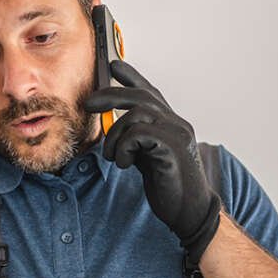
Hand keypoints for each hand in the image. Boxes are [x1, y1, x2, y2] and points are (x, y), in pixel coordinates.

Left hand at [83, 59, 220, 263]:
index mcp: (170, 124)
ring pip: (135, 115)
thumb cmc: (169, 186)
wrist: (189, 211)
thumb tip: (114, 128)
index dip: (132, 77)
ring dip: (115, 137)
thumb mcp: (147, 158)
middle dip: (110, 96)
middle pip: (139, 96)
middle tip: (88, 104)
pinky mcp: (173, 147)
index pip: (150, 92)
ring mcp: (177, 133)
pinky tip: (125, 164)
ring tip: (114, 157)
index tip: (114, 65)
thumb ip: (136, 140)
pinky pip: (138, 134)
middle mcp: (176, 123)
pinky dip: (124, 148)